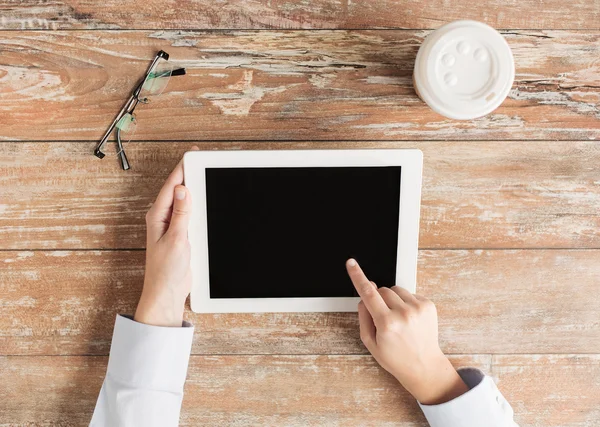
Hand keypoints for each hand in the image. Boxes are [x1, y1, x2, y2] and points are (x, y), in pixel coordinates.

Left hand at [134, 147, 198, 326]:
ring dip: (195, 190)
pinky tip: (206, 201)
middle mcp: (163, 218)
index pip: (171, 186)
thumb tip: (183, 189)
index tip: (194, 155)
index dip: (183, 169)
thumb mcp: (176, 239)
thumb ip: (181, 213)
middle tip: (204, 161)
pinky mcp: (181, 234)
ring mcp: (172, 225)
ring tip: (206, 175)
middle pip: (178, 190)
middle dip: (190, 175)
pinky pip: (190, 213)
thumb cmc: (165, 270)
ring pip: (185, 201)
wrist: (167, 292)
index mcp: (157, 216)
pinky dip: (198, 205)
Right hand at [346, 258, 468, 404]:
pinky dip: (405, 303)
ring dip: (392, 300)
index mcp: (387, 323)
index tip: (351, 264)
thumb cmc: (395, 358)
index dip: (358, 276)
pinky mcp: (428, 305)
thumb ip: (363, 317)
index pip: (368, 293)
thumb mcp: (370, 342)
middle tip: (382, 317)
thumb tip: (364, 297)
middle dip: (378, 299)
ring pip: (395, 289)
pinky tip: (408, 319)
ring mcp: (418, 308)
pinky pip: (409, 294)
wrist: (424, 366)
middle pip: (382, 290)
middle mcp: (403, 313)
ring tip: (397, 319)